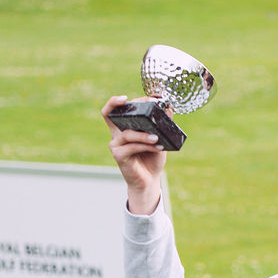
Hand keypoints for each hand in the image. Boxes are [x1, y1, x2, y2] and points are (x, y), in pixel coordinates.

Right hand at [102, 95, 164, 214]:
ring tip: (157, 137)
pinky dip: (145, 146)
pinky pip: (132, 147)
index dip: (117, 100)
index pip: (113, 109)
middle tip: (148, 105)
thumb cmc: (152, 157)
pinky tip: (157, 147)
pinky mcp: (119, 156)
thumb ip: (161, 123)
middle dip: (130, 107)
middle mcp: (116, 134)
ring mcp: (116, 145)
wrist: (150, 180)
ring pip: (127, 133)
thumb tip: (168, 108)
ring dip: (144, 134)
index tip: (132, 98)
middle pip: (109, 114)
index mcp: (123, 127)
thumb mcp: (159, 137)